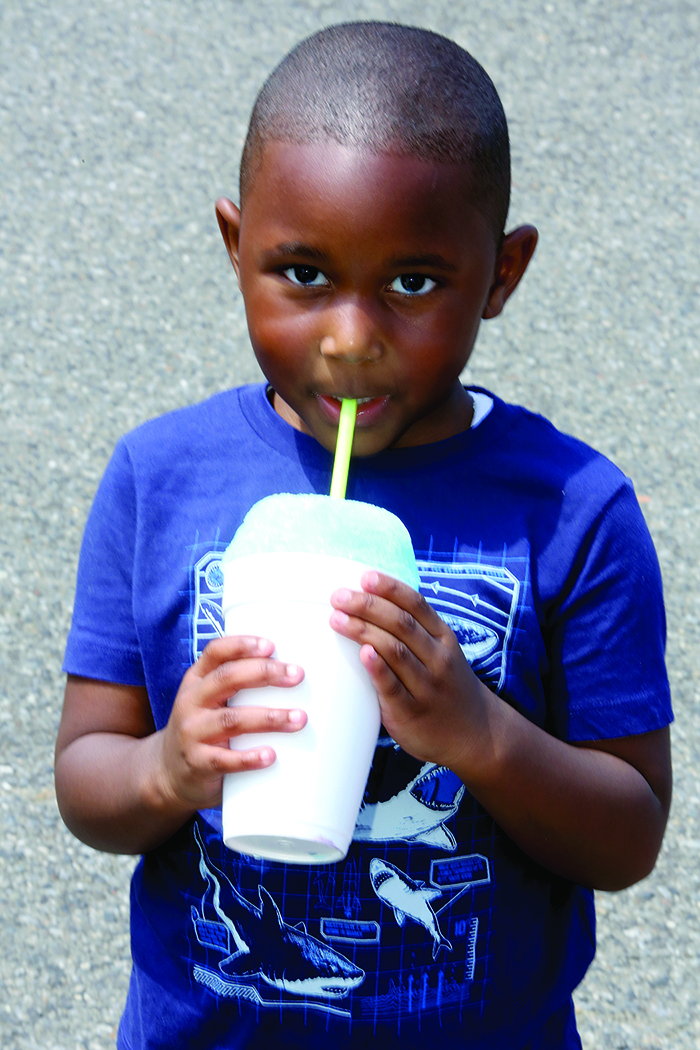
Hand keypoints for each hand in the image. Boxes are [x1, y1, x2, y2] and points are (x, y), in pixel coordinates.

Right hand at [155, 635, 305, 812]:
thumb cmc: (202, 728)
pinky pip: (225, 760)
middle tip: (297, 675)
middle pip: (227, 679)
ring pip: (231, 719)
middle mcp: (191, 702)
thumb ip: (236, 684)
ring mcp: (192, 733)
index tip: (271, 645)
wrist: (167, 773)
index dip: (242, 645)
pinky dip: (249, 758)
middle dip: (264, 673)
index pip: (215, 653)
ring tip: (299, 718)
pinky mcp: (198, 764)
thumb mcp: (207, 700)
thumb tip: (292, 671)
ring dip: (269, 717)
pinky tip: (271, 755)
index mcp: (196, 680)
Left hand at [329, 572, 486, 768]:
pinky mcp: (412, 712)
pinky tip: (363, 654)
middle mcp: (437, 657)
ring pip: (395, 650)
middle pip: (401, 623)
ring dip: (364, 630)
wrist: (477, 735)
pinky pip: (393, 687)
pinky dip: (378, 669)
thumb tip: (368, 605)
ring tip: (337, 619)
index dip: (390, 588)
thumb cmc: (448, 687)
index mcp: (442, 637)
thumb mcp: (441, 653)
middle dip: (368, 605)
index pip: (416, 604)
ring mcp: (426, 685)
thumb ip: (413, 633)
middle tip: (339, 596)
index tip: (365, 576)